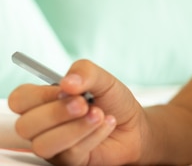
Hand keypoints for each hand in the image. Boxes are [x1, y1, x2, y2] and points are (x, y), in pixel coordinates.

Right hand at [8, 59, 143, 164]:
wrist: (134, 124)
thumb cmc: (112, 101)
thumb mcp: (103, 79)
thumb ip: (85, 72)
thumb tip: (67, 82)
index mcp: (43, 101)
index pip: (20, 100)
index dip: (40, 95)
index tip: (66, 89)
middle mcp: (43, 125)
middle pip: (26, 125)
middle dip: (57, 112)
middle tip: (84, 104)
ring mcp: (53, 146)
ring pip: (42, 144)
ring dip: (75, 127)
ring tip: (99, 114)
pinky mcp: (68, 162)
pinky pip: (70, 153)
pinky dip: (93, 135)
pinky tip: (107, 124)